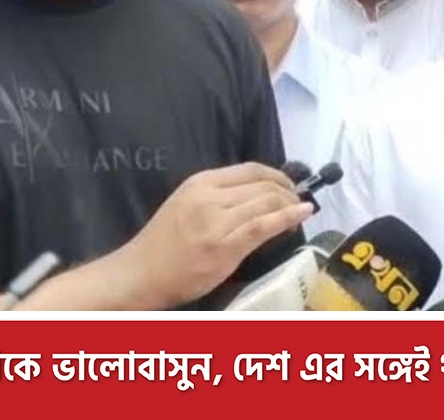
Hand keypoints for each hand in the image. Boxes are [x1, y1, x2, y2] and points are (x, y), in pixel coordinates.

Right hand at [112, 163, 312, 308]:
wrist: (141, 273)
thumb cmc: (165, 242)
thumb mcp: (188, 204)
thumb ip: (219, 196)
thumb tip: (258, 193)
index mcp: (201, 182)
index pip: (251, 169)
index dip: (277, 175)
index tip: (289, 186)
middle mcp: (210, 197)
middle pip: (263, 185)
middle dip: (288, 192)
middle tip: (297, 202)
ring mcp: (218, 222)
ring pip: (267, 203)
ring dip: (291, 205)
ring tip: (300, 212)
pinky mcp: (226, 246)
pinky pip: (265, 225)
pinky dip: (288, 217)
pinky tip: (302, 213)